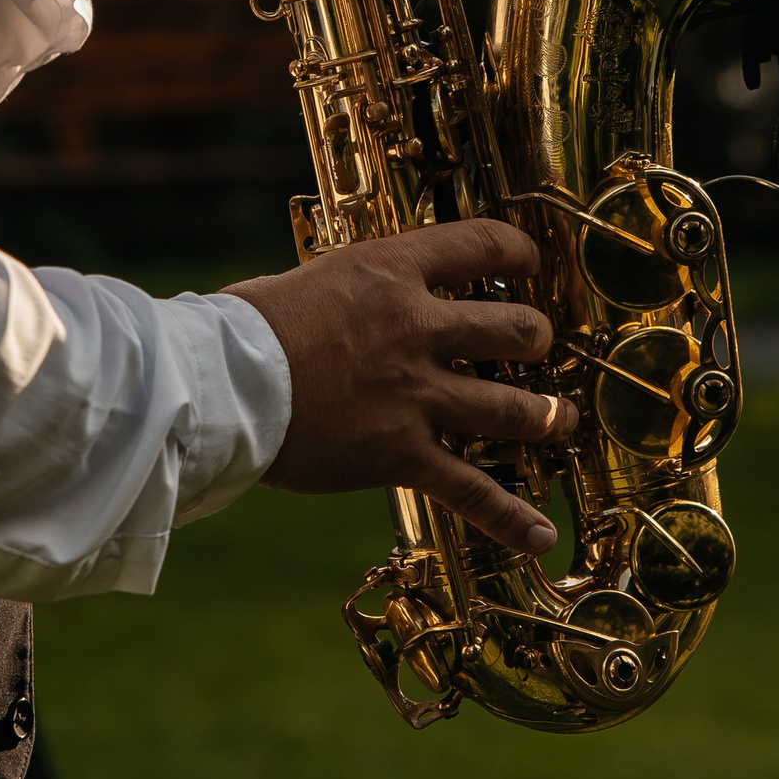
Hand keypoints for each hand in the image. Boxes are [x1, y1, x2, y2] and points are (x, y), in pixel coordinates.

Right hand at [224, 219, 572, 555]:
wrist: (221, 387)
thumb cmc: (243, 329)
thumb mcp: (308, 280)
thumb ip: (352, 289)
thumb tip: (356, 296)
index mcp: (392, 272)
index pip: (481, 244)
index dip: (517, 251)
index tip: (528, 261)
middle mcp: (418, 328)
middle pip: (516, 329)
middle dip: (536, 340)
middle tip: (537, 348)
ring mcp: (416, 395)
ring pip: (512, 407)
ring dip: (544, 416)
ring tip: (557, 420)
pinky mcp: (401, 454)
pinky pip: (471, 490)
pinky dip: (510, 516)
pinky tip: (539, 535)